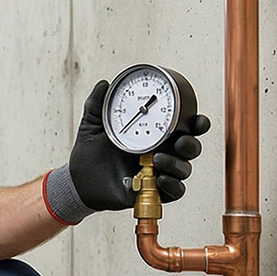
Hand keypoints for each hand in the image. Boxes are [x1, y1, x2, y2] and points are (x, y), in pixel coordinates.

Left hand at [61, 79, 211, 213]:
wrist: (78, 179)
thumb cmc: (90, 151)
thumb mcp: (93, 124)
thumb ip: (97, 103)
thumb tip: (104, 83)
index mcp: (155, 133)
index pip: (184, 127)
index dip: (198, 123)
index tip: (198, 120)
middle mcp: (162, 151)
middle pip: (191, 147)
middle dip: (191, 144)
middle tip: (179, 142)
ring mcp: (159, 172)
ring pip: (184, 169)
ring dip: (177, 164)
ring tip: (158, 159)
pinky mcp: (153, 190)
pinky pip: (175, 191)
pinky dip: (172, 186)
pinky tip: (160, 179)